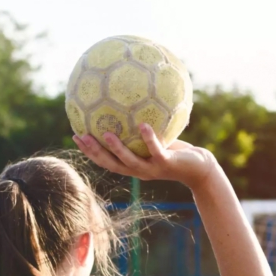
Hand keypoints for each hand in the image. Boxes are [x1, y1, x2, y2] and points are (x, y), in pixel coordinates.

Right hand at [73, 124, 217, 189]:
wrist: (200, 169)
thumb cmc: (178, 153)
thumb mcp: (159, 139)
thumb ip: (143, 128)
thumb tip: (130, 104)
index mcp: (134, 166)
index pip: (106, 161)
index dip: (89, 151)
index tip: (75, 136)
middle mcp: (140, 171)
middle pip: (111, 164)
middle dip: (95, 152)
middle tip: (81, 137)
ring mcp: (153, 169)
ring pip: (130, 161)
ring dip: (117, 149)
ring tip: (106, 133)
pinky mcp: (167, 164)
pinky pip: (156, 150)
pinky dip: (149, 139)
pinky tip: (143, 125)